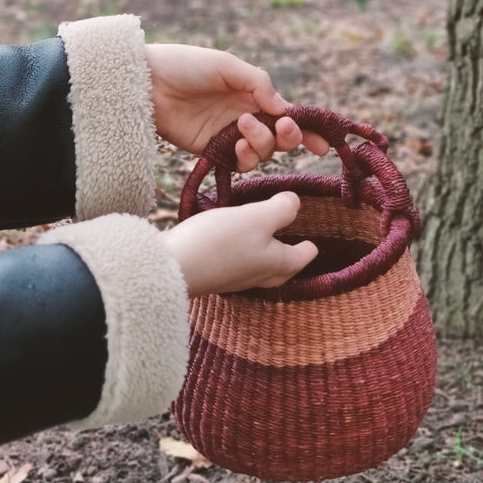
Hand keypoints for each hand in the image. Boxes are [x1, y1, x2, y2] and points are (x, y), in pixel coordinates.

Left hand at [145, 43, 327, 170]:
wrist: (146, 82)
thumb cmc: (185, 66)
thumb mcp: (227, 65)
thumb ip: (259, 84)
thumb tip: (285, 109)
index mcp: (252, 94)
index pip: (287, 114)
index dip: (307, 129)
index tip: (323, 142)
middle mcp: (245, 117)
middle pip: (281, 138)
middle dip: (289, 136)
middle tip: (284, 127)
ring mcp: (229, 136)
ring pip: (263, 152)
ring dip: (263, 142)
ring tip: (244, 125)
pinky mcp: (212, 151)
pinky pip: (240, 163)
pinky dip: (246, 157)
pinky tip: (238, 145)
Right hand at [164, 192, 317, 295]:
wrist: (171, 268)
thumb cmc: (220, 242)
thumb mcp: (257, 217)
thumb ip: (281, 209)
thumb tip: (296, 203)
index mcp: (278, 264)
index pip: (304, 256)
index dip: (309, 245)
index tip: (312, 240)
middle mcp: (259, 277)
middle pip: (283, 269)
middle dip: (290, 256)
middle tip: (293, 244)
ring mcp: (234, 280)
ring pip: (259, 269)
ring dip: (264, 255)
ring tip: (263, 240)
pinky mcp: (213, 276)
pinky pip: (235, 266)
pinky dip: (240, 255)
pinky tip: (230, 244)